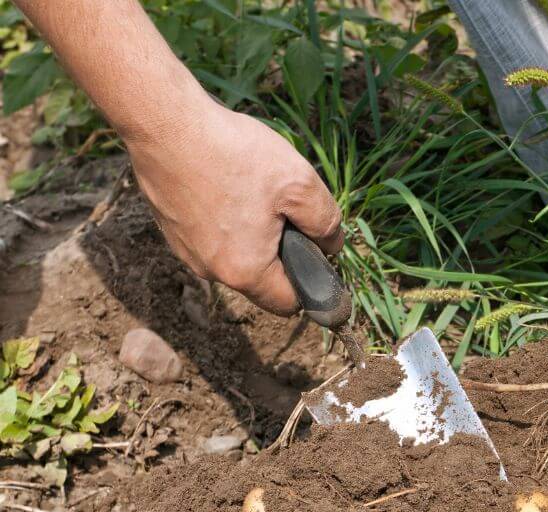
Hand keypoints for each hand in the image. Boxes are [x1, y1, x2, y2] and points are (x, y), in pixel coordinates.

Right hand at [126, 98, 343, 314]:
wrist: (164, 122)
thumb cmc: (233, 153)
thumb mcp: (299, 183)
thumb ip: (325, 222)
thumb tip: (332, 244)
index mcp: (244, 272)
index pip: (288, 303)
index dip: (309, 280)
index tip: (313, 249)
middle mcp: (209, 271)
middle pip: (260, 280)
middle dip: (279, 254)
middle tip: (284, 210)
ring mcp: (185, 251)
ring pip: (234, 256)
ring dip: (251, 235)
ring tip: (253, 192)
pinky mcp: (170, 228)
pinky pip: (209, 237)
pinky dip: (223, 220)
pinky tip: (225, 185)